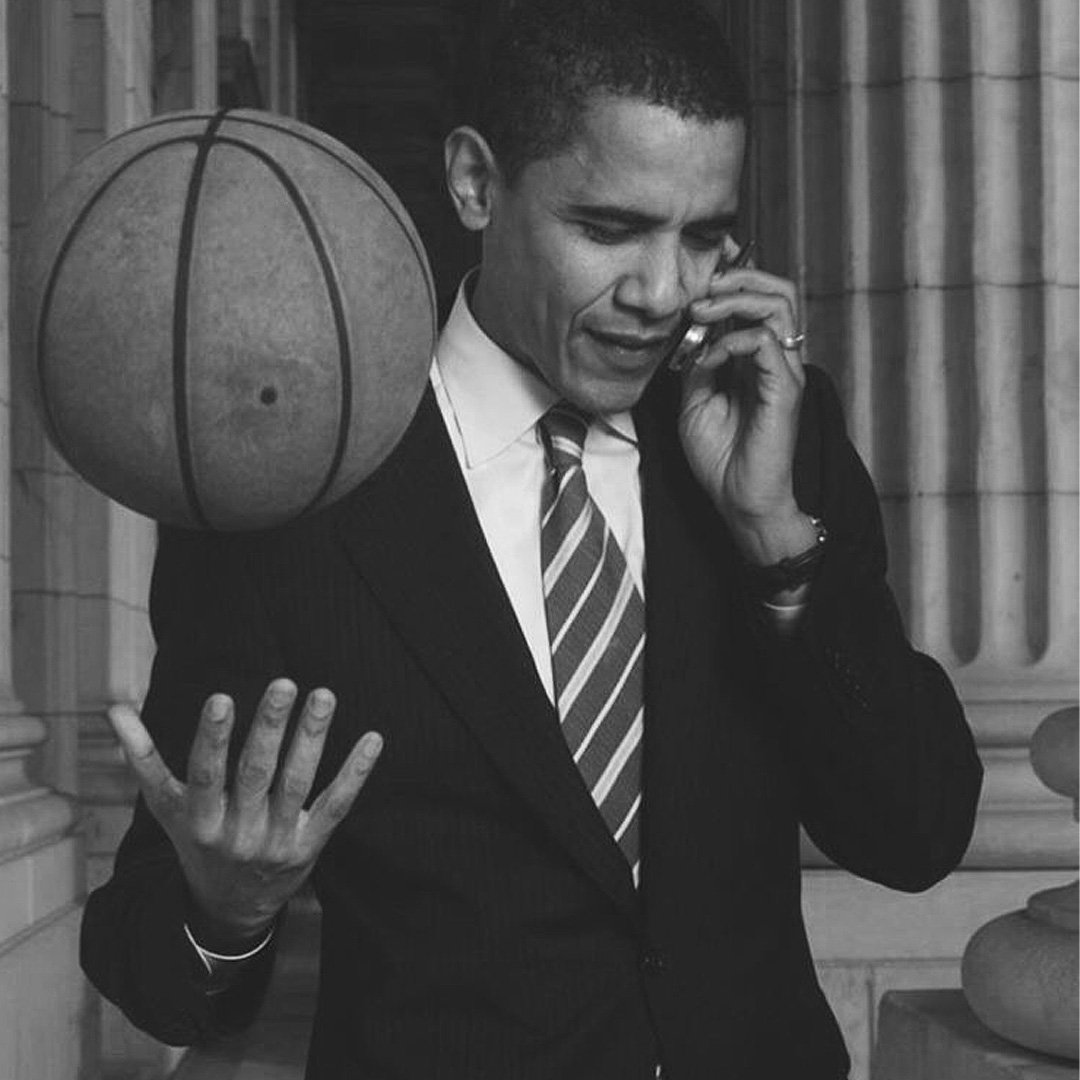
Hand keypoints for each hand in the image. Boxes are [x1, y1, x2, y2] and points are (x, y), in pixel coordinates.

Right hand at [108, 679, 381, 945]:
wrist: (231, 909)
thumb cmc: (198, 842)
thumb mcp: (168, 807)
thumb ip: (143, 757)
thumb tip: (113, 709)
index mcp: (200, 821)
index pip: (205, 775)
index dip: (212, 738)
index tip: (221, 697)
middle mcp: (239, 833)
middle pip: (256, 774)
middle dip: (270, 727)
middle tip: (285, 682)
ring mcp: (278, 841)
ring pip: (297, 783)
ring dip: (312, 737)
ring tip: (324, 695)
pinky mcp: (311, 845)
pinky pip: (336, 805)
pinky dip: (356, 773)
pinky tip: (373, 739)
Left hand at [677, 254, 813, 565]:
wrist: (739, 500)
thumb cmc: (721, 458)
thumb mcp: (694, 401)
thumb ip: (697, 364)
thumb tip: (691, 332)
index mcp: (758, 358)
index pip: (758, 299)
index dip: (732, 280)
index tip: (697, 282)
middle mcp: (778, 359)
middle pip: (777, 290)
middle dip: (736, 279)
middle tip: (700, 293)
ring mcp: (785, 372)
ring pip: (779, 304)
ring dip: (735, 300)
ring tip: (702, 313)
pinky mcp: (785, 390)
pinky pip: (768, 343)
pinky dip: (733, 341)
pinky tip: (709, 359)